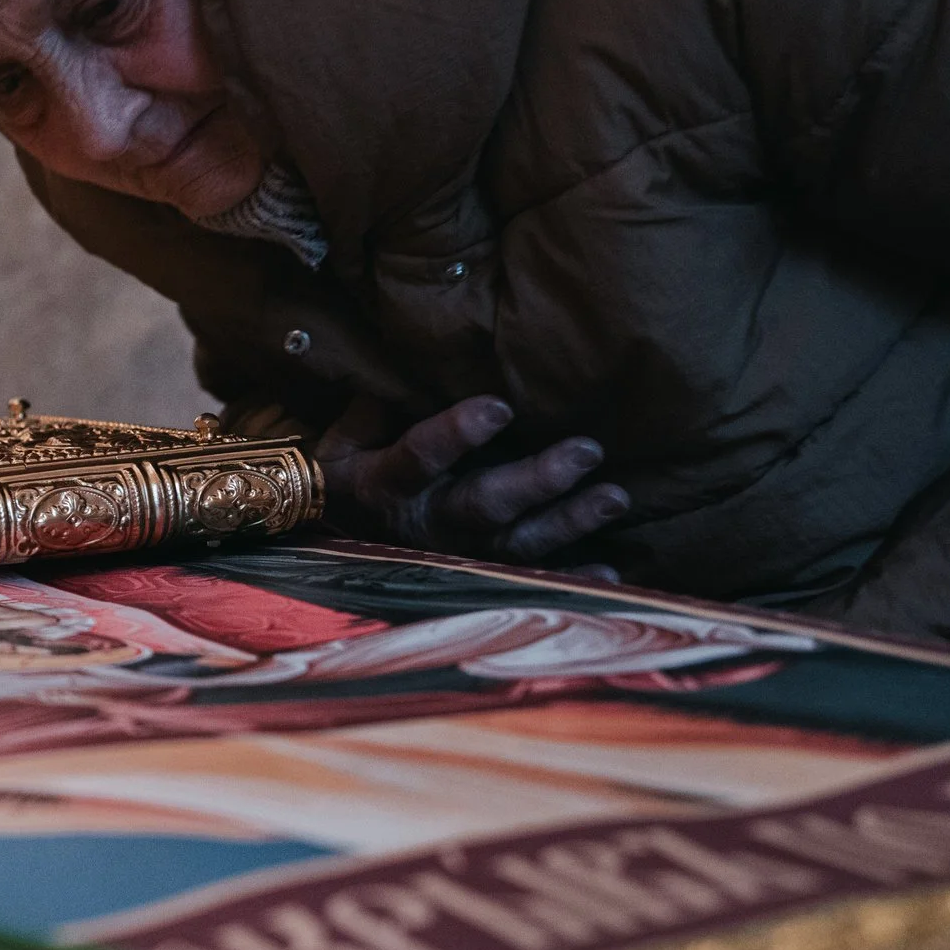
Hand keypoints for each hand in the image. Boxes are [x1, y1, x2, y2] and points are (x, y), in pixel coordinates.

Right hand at [316, 395, 628, 561]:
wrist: (334, 536)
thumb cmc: (349, 473)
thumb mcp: (344, 440)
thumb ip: (374, 409)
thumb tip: (404, 370)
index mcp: (390, 482)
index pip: (422, 455)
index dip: (458, 433)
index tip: (499, 406)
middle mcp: (428, 522)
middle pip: (485, 504)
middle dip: (538, 480)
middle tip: (586, 451)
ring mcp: (458, 553)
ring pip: (518, 543)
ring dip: (569, 521)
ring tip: (614, 497)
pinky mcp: (481, 572)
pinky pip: (530, 579)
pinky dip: (572, 576)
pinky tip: (611, 568)